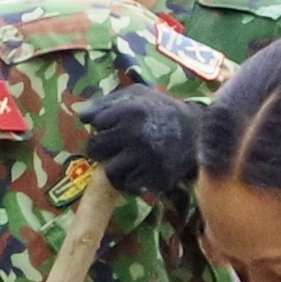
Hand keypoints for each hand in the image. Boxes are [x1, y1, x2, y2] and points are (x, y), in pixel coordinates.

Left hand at [79, 88, 220, 201]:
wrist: (200, 133)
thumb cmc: (162, 111)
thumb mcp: (139, 95)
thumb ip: (107, 102)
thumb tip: (80, 114)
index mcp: (130, 110)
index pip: (94, 121)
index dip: (101, 124)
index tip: (112, 126)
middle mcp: (135, 134)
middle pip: (94, 148)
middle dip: (101, 148)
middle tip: (114, 147)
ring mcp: (145, 158)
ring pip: (109, 171)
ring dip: (116, 168)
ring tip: (129, 160)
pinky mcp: (155, 178)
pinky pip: (128, 186)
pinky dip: (132, 181)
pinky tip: (141, 170)